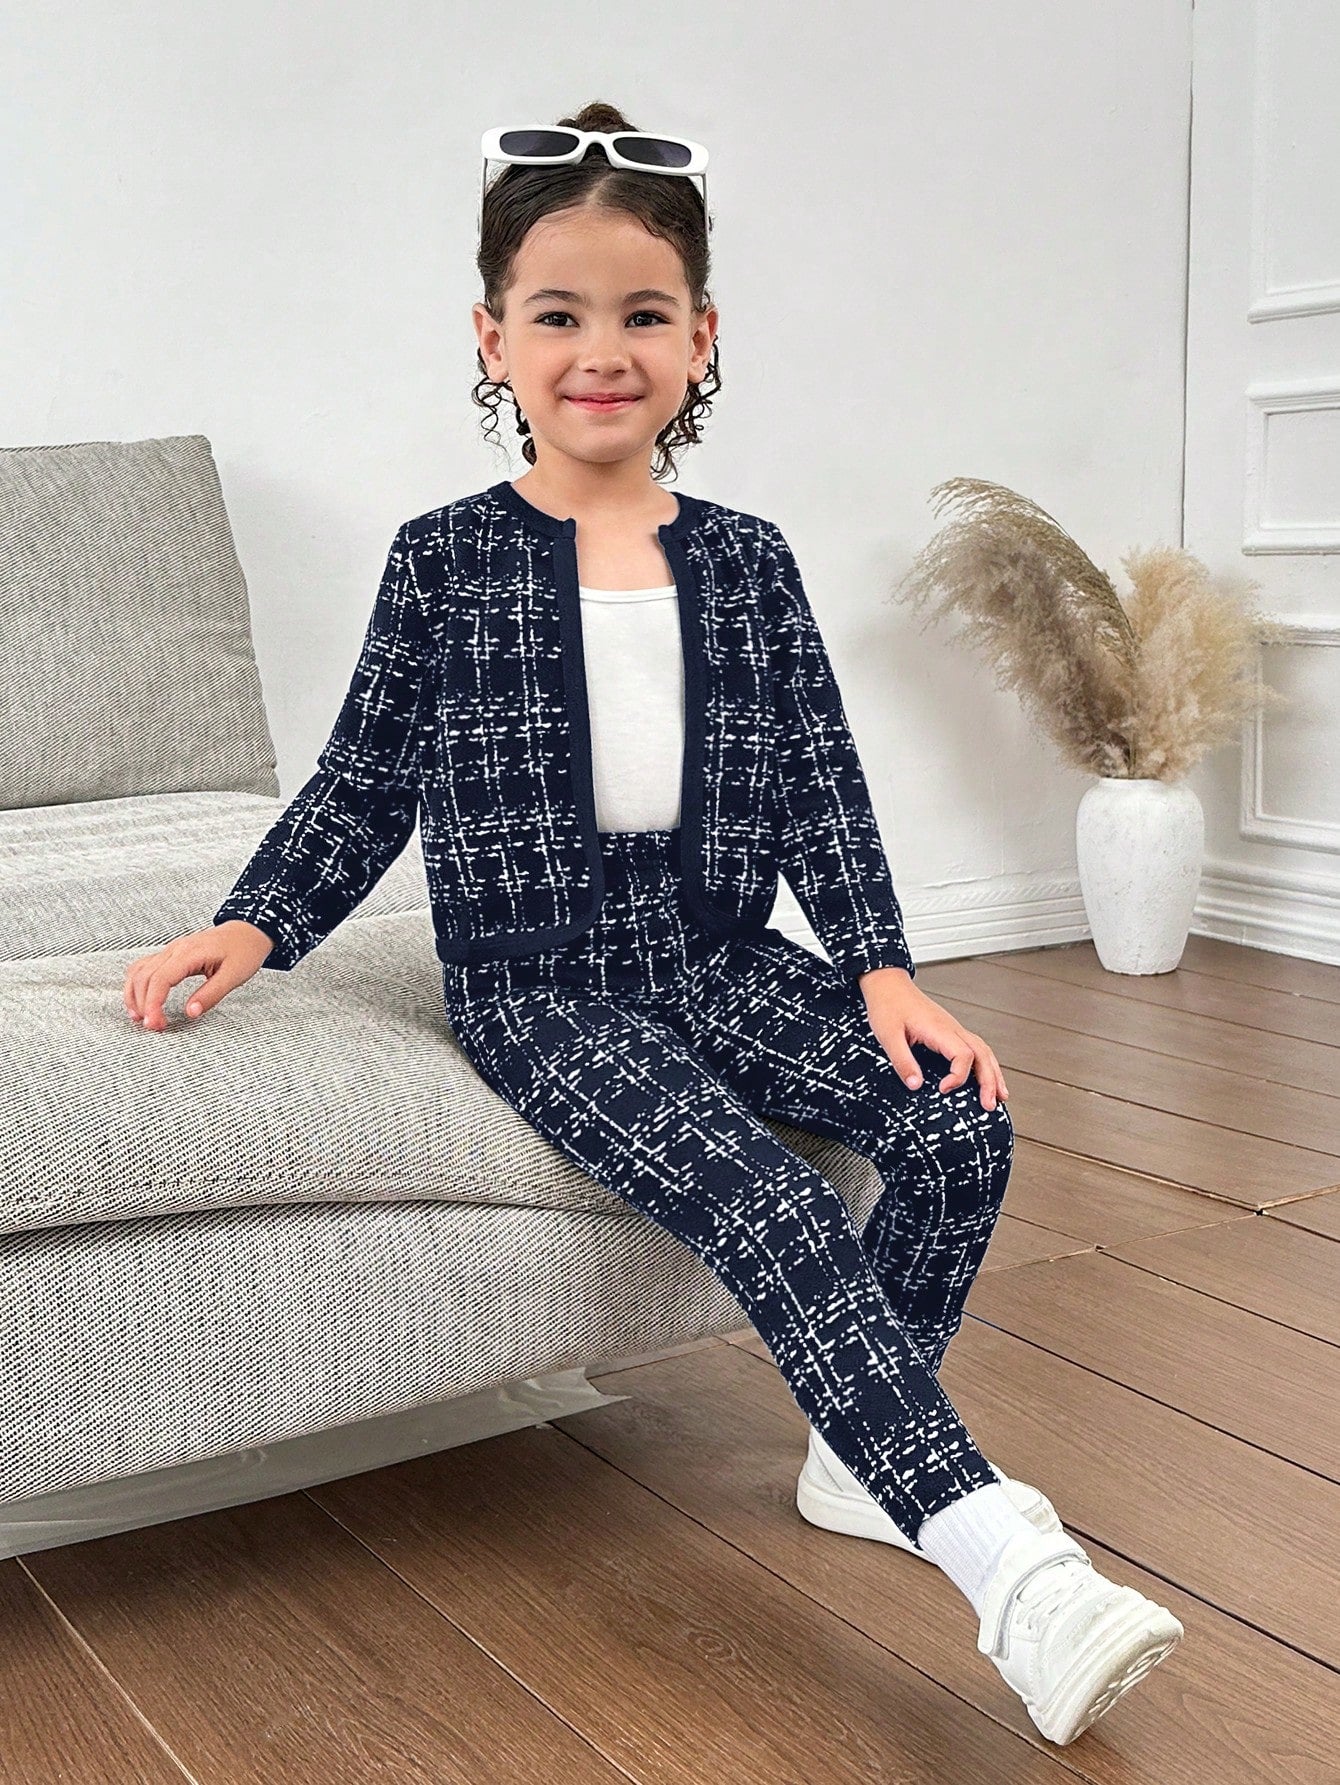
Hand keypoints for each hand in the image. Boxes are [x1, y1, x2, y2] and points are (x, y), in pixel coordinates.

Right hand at [123, 921, 274, 1031]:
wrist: (247, 931)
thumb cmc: (244, 951)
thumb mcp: (234, 975)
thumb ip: (211, 994)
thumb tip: (190, 1012)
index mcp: (190, 953)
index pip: (160, 979)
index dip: (153, 1003)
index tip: (154, 1023)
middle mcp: (175, 949)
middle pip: (145, 977)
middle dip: (143, 1004)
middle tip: (154, 1026)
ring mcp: (170, 950)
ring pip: (139, 971)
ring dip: (135, 995)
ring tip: (141, 1018)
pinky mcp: (170, 955)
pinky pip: (144, 968)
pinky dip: (137, 985)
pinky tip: (140, 1001)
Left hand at [858, 968, 1009, 1110]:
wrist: (888, 984)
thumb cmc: (888, 1005)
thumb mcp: (888, 1037)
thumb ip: (902, 1062)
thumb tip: (915, 1085)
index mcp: (939, 1028)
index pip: (963, 1054)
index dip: (958, 1076)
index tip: (943, 1089)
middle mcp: (951, 1028)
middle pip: (982, 1054)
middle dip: (990, 1081)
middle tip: (990, 1105)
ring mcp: (953, 1028)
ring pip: (983, 1050)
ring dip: (993, 1073)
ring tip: (999, 1095)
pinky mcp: (949, 1031)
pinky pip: (975, 1047)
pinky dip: (985, 1064)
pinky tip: (986, 1075)